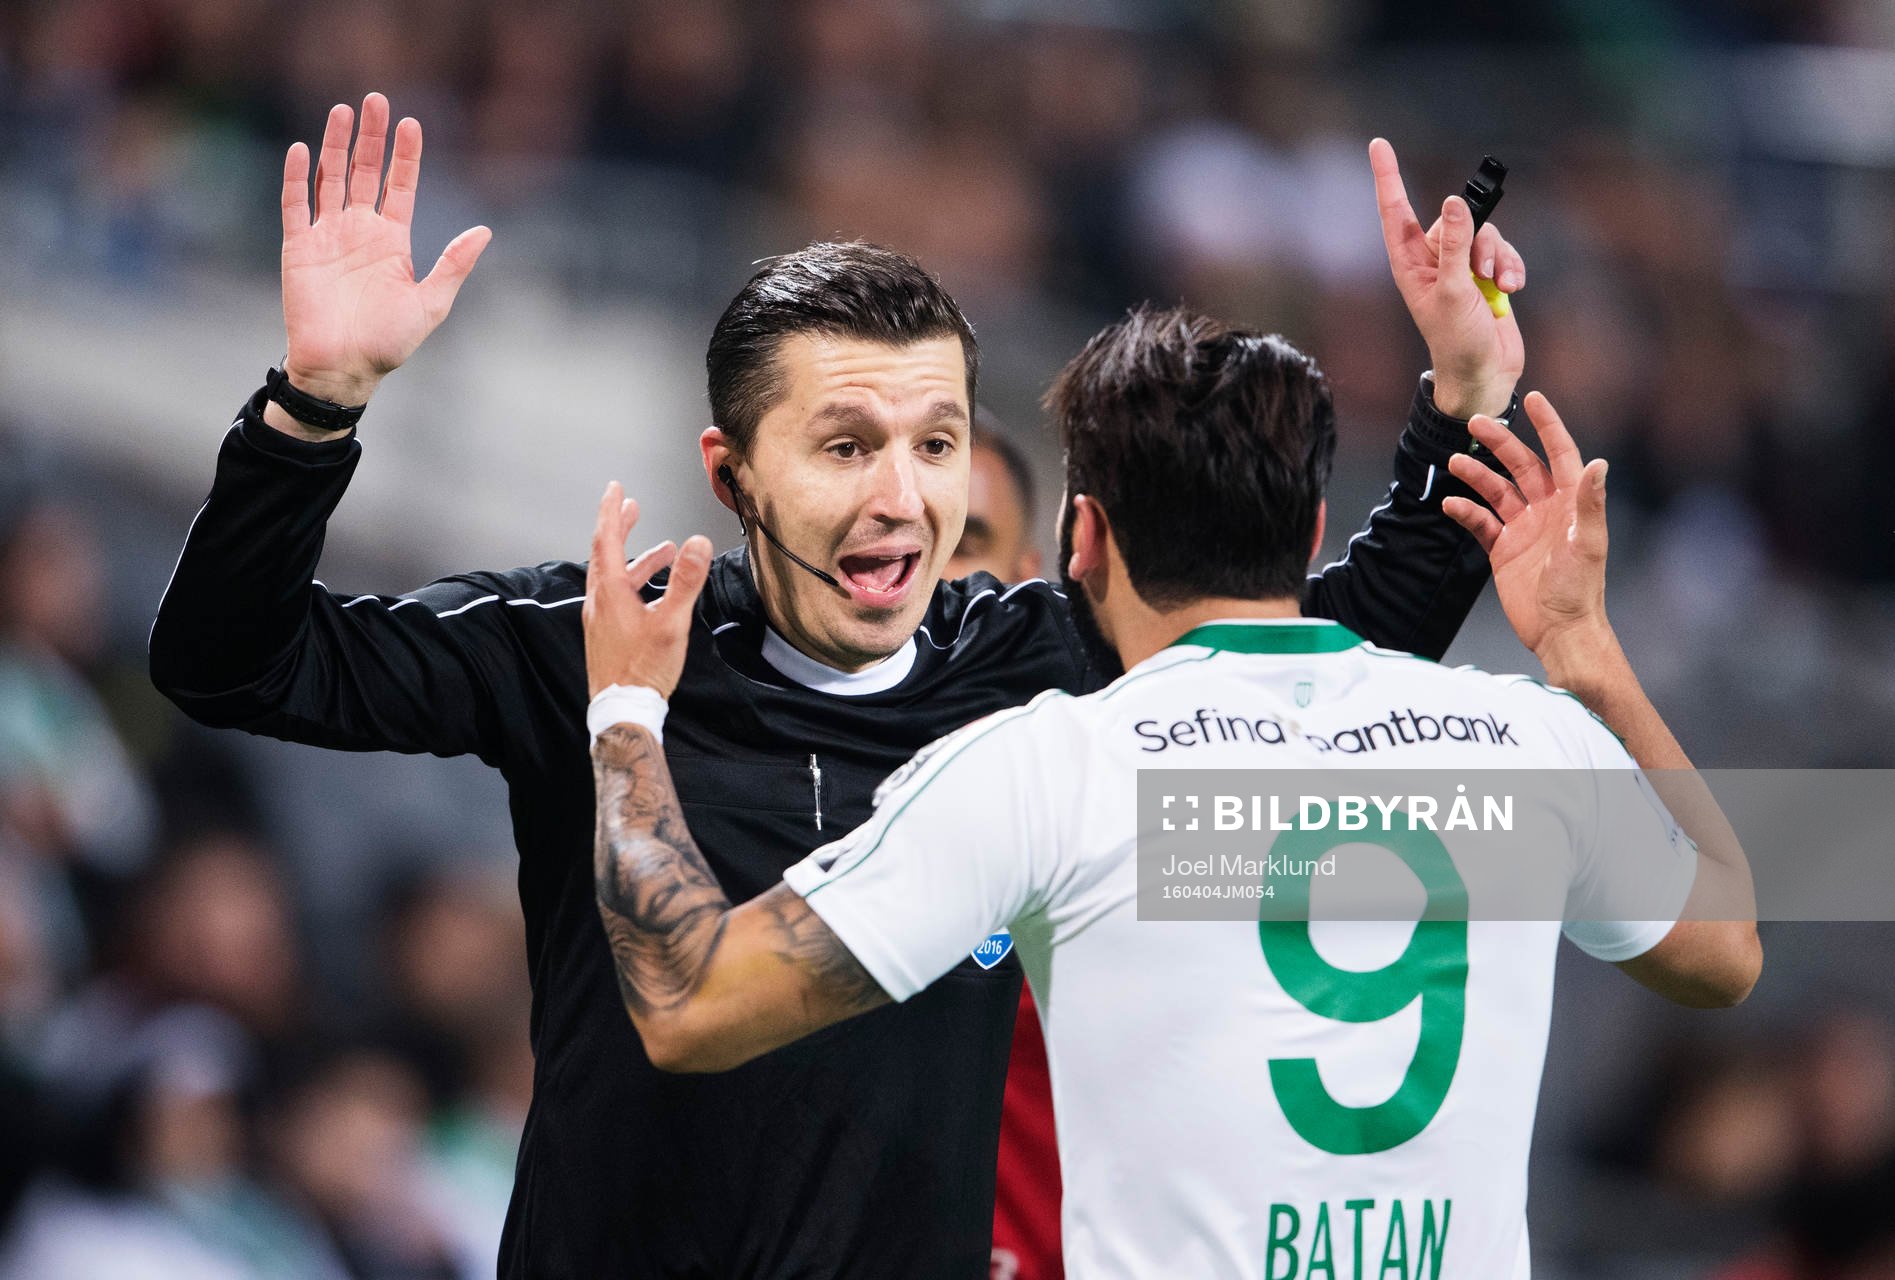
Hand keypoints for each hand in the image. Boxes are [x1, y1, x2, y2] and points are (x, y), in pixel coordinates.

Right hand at [274, 93, 490, 428]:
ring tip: (342, 111)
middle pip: (366, 172)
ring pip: (330, 178)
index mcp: (392, 241)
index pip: (401, 186)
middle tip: (375, 100)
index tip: (412, 123)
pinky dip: (297, 177)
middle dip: (371, 137)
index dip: (406, 155)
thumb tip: (485, 230)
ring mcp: (328, 236)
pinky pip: (295, 204)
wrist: (342, 368)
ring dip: (335, 145)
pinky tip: (301, 149)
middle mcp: (360, 231)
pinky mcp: (298, 248)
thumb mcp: (430, 303)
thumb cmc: (388, 343)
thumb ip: (454, 264)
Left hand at [584, 483, 713, 699]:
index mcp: (610, 592)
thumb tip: (697, 542)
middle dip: (619, 528)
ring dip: (636, 559)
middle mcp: (598, 602)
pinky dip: (633, 582)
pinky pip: (616, 597)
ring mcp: (599, 620)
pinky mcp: (605, 635)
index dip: (611, 511)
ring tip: (662, 552)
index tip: (615, 488)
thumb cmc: (644, 670)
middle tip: (631, 507)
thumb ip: (685, 581)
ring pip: (613, 577)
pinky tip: (652, 594)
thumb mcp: (671, 622)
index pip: (607, 539)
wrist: (622, 710)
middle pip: (605, 554)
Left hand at [1370, 138, 1523, 418]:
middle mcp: (1431, 260)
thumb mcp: (1454, 291)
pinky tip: (1514, 287)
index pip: (1395, 210)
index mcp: (1409, 264)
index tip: (1378, 144)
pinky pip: (1502, 250)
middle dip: (1477, 238)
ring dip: (1497, 255)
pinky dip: (1512, 265)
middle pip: (1455, 219)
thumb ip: (1455, 246)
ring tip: (1500, 284)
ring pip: (1484, 232)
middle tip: (1483, 271)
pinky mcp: (1486, 275)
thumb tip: (1454, 202)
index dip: (1388, 177)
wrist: (1485, 373)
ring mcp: (1460, 267)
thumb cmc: (1458, 341)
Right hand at [1442, 392, 1612, 665]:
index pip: (1560, 454)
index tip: (1533, 398)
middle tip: (1474, 423)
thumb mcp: (1588, 543)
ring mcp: (1523, 528)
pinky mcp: (1503, 549)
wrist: (1559, 630)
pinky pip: (1480, 523)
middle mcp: (1546, 509)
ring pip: (1496, 491)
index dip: (1548, 425)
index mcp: (1570, 503)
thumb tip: (1598, 463)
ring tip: (1454, 463)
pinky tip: (1450, 504)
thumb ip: (1590, 502)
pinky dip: (1465, 511)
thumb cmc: (1580, 589)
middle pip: (1520, 465)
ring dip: (1476, 475)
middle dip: (1499, 443)